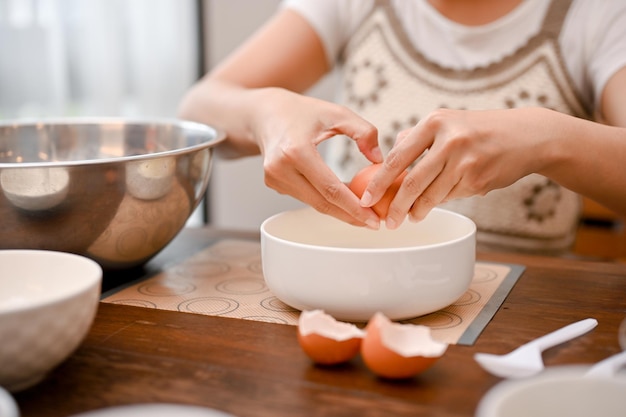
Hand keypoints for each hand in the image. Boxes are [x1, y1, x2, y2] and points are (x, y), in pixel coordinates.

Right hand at [253, 88, 383, 227]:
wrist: (266, 114)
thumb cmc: (303, 112)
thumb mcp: (337, 113)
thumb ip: (364, 132)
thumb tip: (378, 159)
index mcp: (296, 151)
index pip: (330, 189)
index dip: (354, 207)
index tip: (373, 219)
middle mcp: (280, 168)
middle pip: (322, 203)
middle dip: (350, 215)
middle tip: (373, 223)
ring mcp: (274, 179)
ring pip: (314, 203)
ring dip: (339, 209)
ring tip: (364, 211)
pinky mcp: (274, 184)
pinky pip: (306, 197)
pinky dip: (325, 200)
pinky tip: (343, 199)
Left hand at [360, 108, 547, 228]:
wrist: (527, 136)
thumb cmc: (480, 130)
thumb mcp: (448, 121)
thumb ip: (417, 137)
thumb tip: (390, 156)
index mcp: (435, 122)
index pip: (397, 156)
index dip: (378, 181)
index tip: (366, 198)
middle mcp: (449, 140)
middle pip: (411, 181)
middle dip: (396, 206)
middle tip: (388, 221)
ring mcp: (465, 161)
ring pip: (431, 195)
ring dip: (418, 211)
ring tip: (411, 217)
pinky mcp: (478, 179)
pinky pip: (451, 196)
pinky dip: (443, 201)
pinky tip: (441, 200)